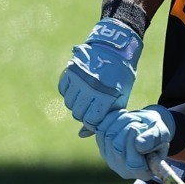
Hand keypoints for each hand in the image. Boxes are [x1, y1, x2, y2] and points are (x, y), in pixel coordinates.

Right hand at [58, 19, 142, 134]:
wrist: (115, 48)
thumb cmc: (121, 77)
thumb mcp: (119, 98)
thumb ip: (104, 118)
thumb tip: (81, 135)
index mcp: (105, 95)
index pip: (90, 121)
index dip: (94, 122)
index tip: (98, 117)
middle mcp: (89, 87)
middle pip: (78, 113)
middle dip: (85, 114)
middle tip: (92, 107)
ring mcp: (78, 78)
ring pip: (69, 103)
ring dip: (76, 104)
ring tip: (86, 97)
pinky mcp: (70, 70)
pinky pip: (63, 90)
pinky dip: (69, 92)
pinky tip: (78, 88)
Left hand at [94, 105, 176, 179]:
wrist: (146, 125)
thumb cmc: (156, 132)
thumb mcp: (162, 134)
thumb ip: (153, 139)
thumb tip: (139, 146)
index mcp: (143, 172)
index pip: (133, 163)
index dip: (133, 142)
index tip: (140, 126)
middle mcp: (125, 171)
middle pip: (118, 148)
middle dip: (127, 128)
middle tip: (137, 119)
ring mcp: (111, 161)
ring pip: (108, 136)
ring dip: (120, 121)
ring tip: (131, 116)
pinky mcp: (103, 148)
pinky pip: (101, 131)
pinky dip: (110, 119)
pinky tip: (121, 116)